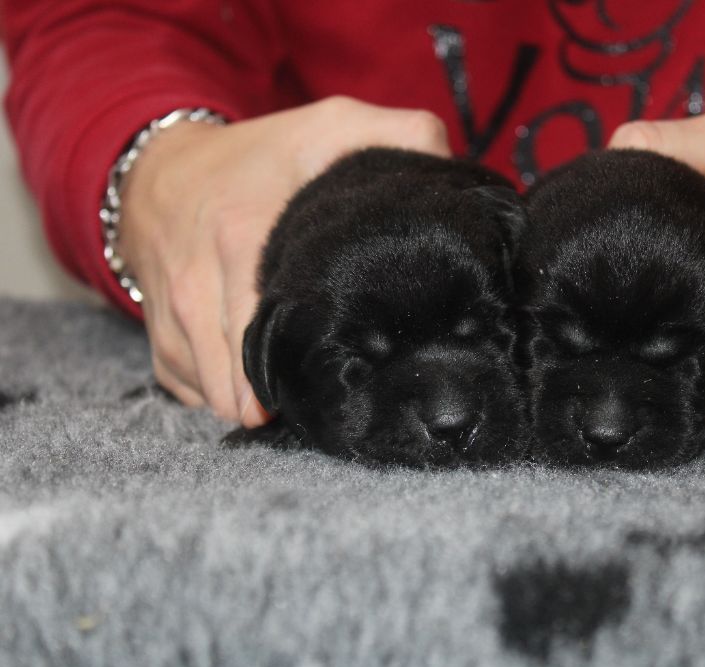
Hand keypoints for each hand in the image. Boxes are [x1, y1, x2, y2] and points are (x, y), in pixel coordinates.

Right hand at [118, 96, 451, 425]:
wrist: (155, 170)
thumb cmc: (257, 155)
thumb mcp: (331, 127)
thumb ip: (400, 136)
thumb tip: (451, 170)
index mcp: (242, 242)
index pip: (281, 336)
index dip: (328, 368)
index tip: (364, 377)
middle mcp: (199, 290)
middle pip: (250, 382)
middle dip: (300, 398)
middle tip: (345, 393)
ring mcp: (174, 322)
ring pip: (220, 398)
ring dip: (263, 405)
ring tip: (308, 396)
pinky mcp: (160, 342)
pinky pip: (192, 393)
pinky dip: (226, 398)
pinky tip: (262, 388)